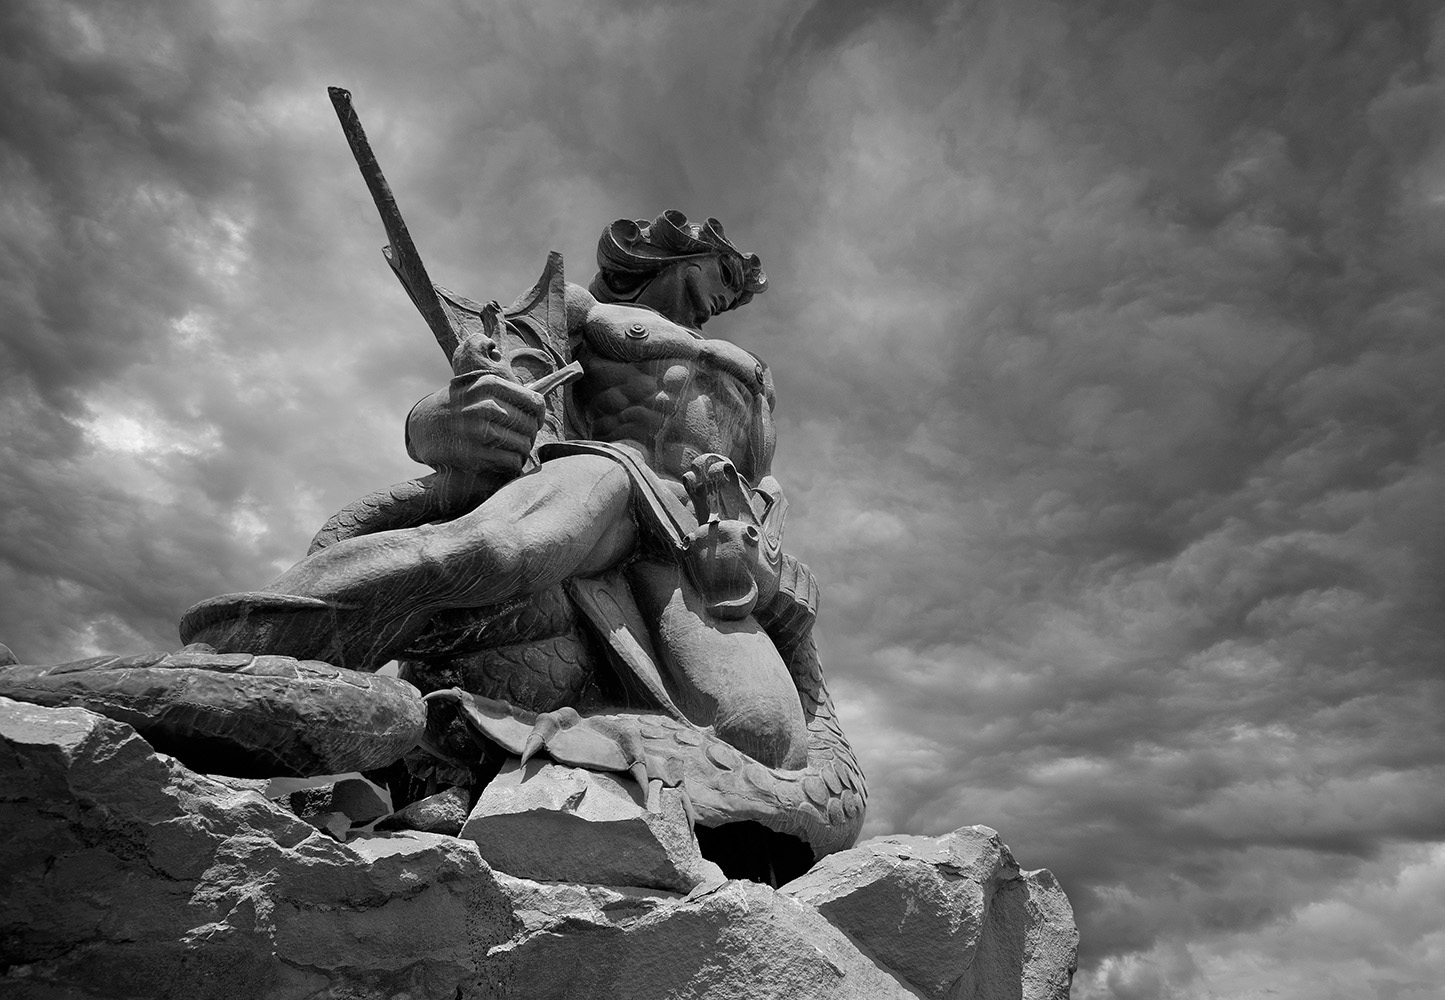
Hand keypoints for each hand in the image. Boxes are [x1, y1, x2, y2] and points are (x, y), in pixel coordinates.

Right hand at [405, 372, 545, 474]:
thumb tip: (541, 406)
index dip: (539, 416)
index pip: (535, 402)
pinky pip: (511, 462)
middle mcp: (484, 405)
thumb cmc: (459, 406)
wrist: (423, 426)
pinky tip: (504, 461)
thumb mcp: (478, 388)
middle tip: (519, 439)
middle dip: (529, 436)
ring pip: (523, 445)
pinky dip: (512, 464)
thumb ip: (507, 392)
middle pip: (530, 426)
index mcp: (489, 385)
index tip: (534, 422)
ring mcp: (478, 431)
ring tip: (511, 450)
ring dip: (521, 452)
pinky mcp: (473, 454)